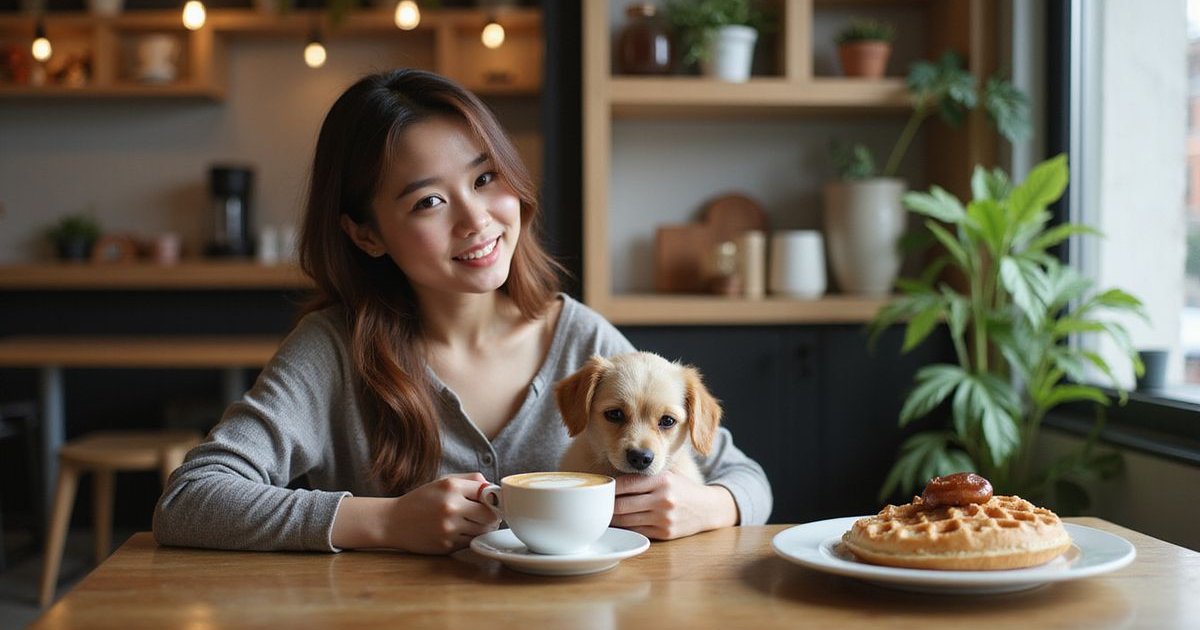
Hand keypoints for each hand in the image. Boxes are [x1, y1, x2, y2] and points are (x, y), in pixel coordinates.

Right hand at [385, 472, 500, 553]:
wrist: (393, 521)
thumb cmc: (422, 499)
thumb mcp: (443, 481)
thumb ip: (471, 480)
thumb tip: (494, 488)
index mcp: (452, 486)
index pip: (488, 493)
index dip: (493, 498)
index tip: (492, 501)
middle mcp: (451, 507)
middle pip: (491, 515)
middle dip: (493, 516)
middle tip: (488, 515)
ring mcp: (449, 528)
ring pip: (483, 531)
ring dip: (483, 528)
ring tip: (473, 523)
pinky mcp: (447, 546)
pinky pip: (470, 542)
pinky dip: (469, 538)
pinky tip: (459, 532)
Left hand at [611, 471, 737, 540]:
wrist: (708, 508)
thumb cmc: (682, 489)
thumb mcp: (667, 476)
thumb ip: (643, 478)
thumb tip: (610, 482)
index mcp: (662, 480)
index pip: (625, 484)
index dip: (609, 488)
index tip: (601, 490)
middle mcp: (663, 499)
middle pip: (621, 505)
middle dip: (606, 506)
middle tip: (597, 505)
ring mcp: (664, 518)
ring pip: (626, 521)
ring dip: (612, 519)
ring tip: (603, 516)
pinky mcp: (665, 533)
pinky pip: (636, 531)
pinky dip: (625, 528)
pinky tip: (619, 524)